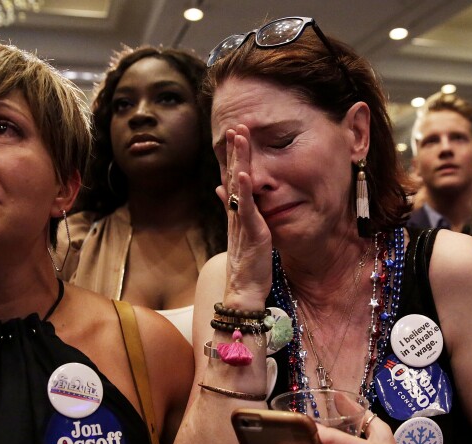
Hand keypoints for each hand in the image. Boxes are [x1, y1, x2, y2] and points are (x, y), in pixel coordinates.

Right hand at [218, 124, 271, 307]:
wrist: (244, 289)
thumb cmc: (246, 263)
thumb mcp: (241, 231)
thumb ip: (232, 208)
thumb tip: (220, 188)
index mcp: (236, 212)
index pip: (234, 178)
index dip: (234, 156)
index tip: (236, 134)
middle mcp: (236, 213)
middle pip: (233, 175)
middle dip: (234, 150)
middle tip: (235, 126)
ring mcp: (241, 221)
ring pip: (238, 186)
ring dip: (238, 161)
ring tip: (238, 138)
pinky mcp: (251, 231)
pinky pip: (246, 208)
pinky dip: (244, 189)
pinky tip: (243, 173)